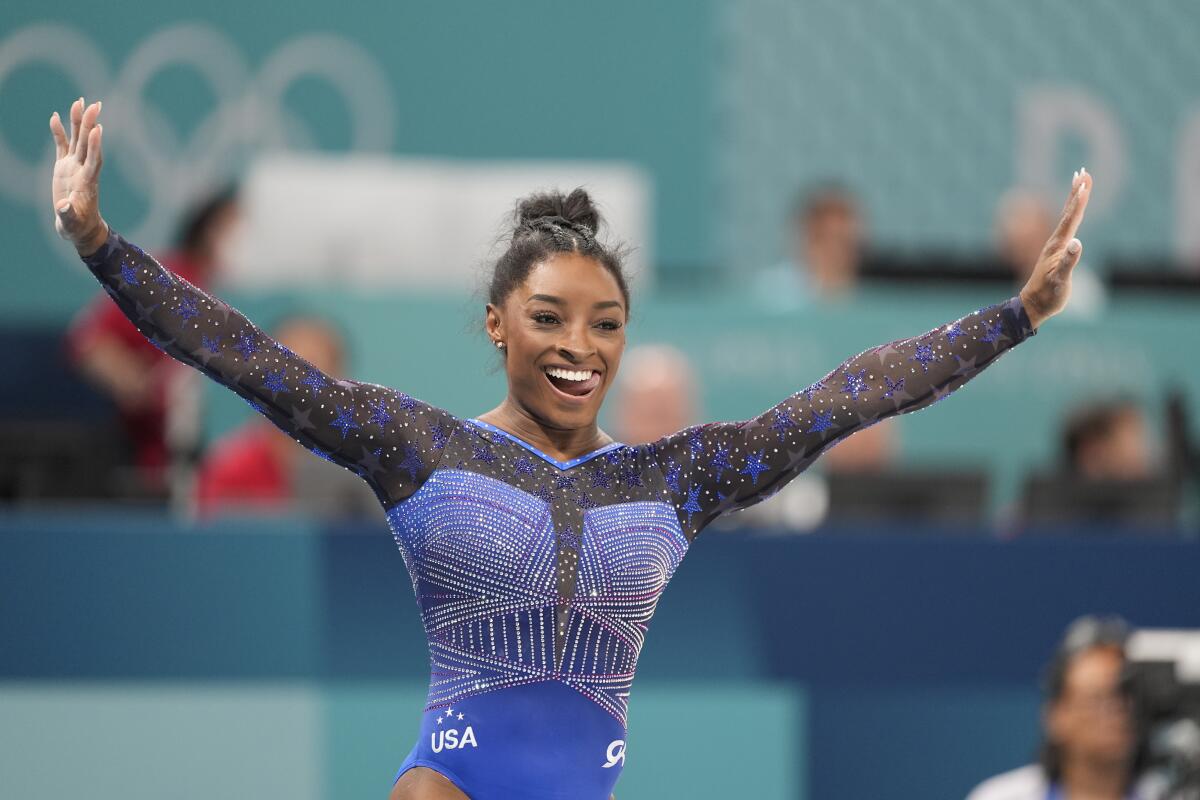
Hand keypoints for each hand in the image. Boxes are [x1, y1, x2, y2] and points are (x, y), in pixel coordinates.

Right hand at [49, 97, 108, 256]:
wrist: (78, 228)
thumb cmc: (77, 227)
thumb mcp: (72, 223)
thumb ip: (69, 214)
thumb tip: (64, 206)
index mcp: (87, 182)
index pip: (93, 160)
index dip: (96, 146)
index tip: (98, 129)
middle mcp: (83, 170)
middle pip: (88, 144)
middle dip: (90, 125)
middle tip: (94, 105)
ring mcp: (74, 167)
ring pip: (77, 140)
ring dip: (78, 122)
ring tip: (79, 102)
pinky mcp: (64, 168)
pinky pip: (63, 146)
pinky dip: (60, 132)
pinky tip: (56, 117)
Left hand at [1018, 168, 1091, 328]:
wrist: (1034, 305)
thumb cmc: (1048, 295)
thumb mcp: (1060, 280)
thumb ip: (1068, 262)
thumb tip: (1077, 243)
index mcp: (1058, 246)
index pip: (1070, 219)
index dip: (1078, 201)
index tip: (1084, 182)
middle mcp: (1056, 242)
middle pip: (1068, 212)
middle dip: (1076, 192)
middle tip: (1083, 171)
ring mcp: (1056, 246)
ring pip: (1068, 218)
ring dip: (1074, 200)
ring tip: (1080, 183)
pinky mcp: (1058, 253)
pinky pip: (1068, 228)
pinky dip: (1073, 215)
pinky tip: (1074, 213)